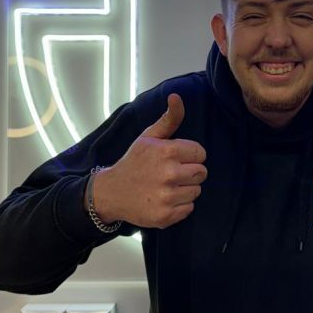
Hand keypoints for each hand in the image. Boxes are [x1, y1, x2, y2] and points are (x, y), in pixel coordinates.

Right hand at [92, 93, 206, 228]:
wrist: (111, 192)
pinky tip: (164, 199)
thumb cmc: (134, 162)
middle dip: (190, 172)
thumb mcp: (148, 137)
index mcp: (167, 151)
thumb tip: (176, 97)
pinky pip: (189, 209)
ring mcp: (167, 196)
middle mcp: (169, 174)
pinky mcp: (166, 216)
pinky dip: (179, 206)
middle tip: (172, 173)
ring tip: (166, 186)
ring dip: (185, 189)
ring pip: (196, 191)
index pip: (201, 153)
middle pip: (202, 173)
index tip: (175, 158)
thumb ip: (169, 119)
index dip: (190, 155)